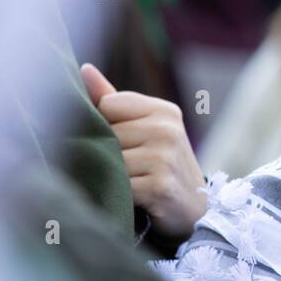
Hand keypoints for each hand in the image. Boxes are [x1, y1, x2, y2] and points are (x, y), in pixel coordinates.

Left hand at [80, 62, 206, 238]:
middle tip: (128, 169)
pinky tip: (134, 199)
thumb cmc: (163, 167)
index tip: (123, 143)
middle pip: (106, 132)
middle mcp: (167, 130)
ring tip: (130, 184)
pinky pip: (119, 184)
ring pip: (110, 159)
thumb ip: (114, 101)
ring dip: (112, 176)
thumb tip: (84, 69)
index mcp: (165, 111)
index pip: (108, 105)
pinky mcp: (159, 185)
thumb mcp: (146, 129)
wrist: (195, 212)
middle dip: (108, 153)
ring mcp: (165, 157)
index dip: (106, 125)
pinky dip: (119, 195)